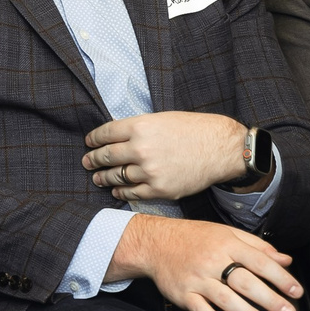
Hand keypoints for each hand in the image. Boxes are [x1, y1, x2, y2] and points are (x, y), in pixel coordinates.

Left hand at [83, 112, 251, 200]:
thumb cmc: (194, 130)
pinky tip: (116, 190)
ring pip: (116, 176)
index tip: (89, 142)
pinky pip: (131, 192)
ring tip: (97, 177)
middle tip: (87, 162)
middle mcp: (141, 149)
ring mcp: (149, 171)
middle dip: (94, 159)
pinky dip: (120, 192)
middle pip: (106, 156)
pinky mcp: (159, 189)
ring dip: (103, 177)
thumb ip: (138, 127)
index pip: (105, 134)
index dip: (94, 139)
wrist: (222, 149)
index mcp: (140, 127)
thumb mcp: (163, 118)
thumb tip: (116, 136)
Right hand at [107, 214, 299, 310]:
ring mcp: (197, 279)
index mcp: (228, 244)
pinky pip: (200, 309)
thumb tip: (286, 260)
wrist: (156, 243)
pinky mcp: (183, 294)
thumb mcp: (228, 234)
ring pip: (225, 298)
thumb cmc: (196, 238)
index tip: (296, 291)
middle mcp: (213, 261)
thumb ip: (258, 247)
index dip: (280, 277)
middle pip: (245, 282)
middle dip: (269, 299)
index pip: (259, 262)